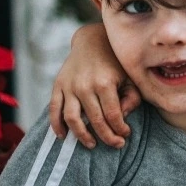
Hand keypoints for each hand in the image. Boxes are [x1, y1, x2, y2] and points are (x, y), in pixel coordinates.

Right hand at [48, 23, 140, 148]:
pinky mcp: (58, 85)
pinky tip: (63, 136)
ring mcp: (69, 86)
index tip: (125, 135)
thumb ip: (132, 98)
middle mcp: (85, 86)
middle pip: (95, 120)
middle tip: (116, 144)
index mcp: (105, 83)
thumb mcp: (130, 77)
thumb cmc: (115, 62)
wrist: (92, 40)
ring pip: (72, 118)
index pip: (113, 115)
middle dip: (107, 136)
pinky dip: (56, 125)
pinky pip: (54, 109)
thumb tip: (122, 118)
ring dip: (81, 135)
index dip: (120, 129)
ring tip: (92, 144)